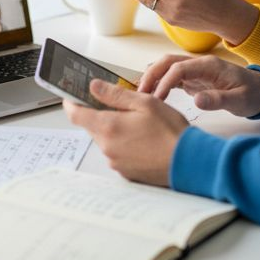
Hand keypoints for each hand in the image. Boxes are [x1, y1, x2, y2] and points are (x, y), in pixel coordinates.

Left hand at [64, 79, 189, 185]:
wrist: (189, 162)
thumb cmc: (170, 132)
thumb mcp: (145, 103)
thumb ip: (115, 95)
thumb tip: (94, 86)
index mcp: (108, 127)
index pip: (75, 114)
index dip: (71, 102)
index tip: (72, 95)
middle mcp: (107, 147)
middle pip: (91, 127)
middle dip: (98, 114)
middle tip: (116, 105)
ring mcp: (115, 162)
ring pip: (105, 140)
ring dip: (113, 129)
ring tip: (137, 123)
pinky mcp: (125, 172)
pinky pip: (116, 153)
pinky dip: (123, 144)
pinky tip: (142, 139)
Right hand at [139, 54, 259, 117]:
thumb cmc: (252, 94)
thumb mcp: (239, 101)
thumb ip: (218, 100)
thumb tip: (197, 100)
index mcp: (209, 66)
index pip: (179, 68)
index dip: (165, 81)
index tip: (156, 98)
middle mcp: (199, 64)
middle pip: (167, 62)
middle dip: (151, 75)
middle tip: (140, 94)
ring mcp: (195, 70)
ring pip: (166, 67)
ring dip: (152, 77)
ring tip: (141, 95)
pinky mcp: (193, 79)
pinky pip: (171, 76)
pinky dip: (159, 82)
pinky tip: (151, 94)